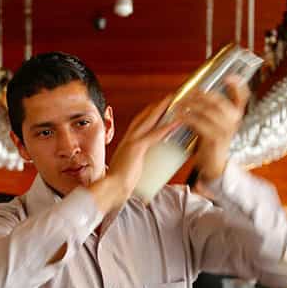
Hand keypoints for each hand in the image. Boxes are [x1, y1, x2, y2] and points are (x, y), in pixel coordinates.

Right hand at [89, 93, 178, 213]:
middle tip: (170, 97)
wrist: (111, 190)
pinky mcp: (136, 148)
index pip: (139, 123)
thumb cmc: (120, 184)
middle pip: (144, 116)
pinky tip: (176, 122)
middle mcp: (128, 138)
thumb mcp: (131, 169)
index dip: (150, 113)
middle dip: (157, 106)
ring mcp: (132, 142)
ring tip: (174, 101)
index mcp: (127, 142)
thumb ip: (138, 165)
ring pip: (149, 120)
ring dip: (162, 109)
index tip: (161, 107)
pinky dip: (166, 128)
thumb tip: (148, 169)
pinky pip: (154, 135)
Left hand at [177, 75, 249, 182]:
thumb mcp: (216, 123)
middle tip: (186, 94)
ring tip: (179, 104)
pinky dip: (187, 117)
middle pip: (218, 100)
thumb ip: (212, 109)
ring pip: (207, 110)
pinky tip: (179, 116)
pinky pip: (199, 123)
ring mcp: (226, 130)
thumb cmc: (212, 142)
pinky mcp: (215, 139)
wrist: (215, 166)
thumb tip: (197, 92)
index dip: (238, 85)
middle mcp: (234, 121)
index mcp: (236, 115)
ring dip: (190, 105)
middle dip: (200, 94)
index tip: (228, 77)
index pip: (243, 96)